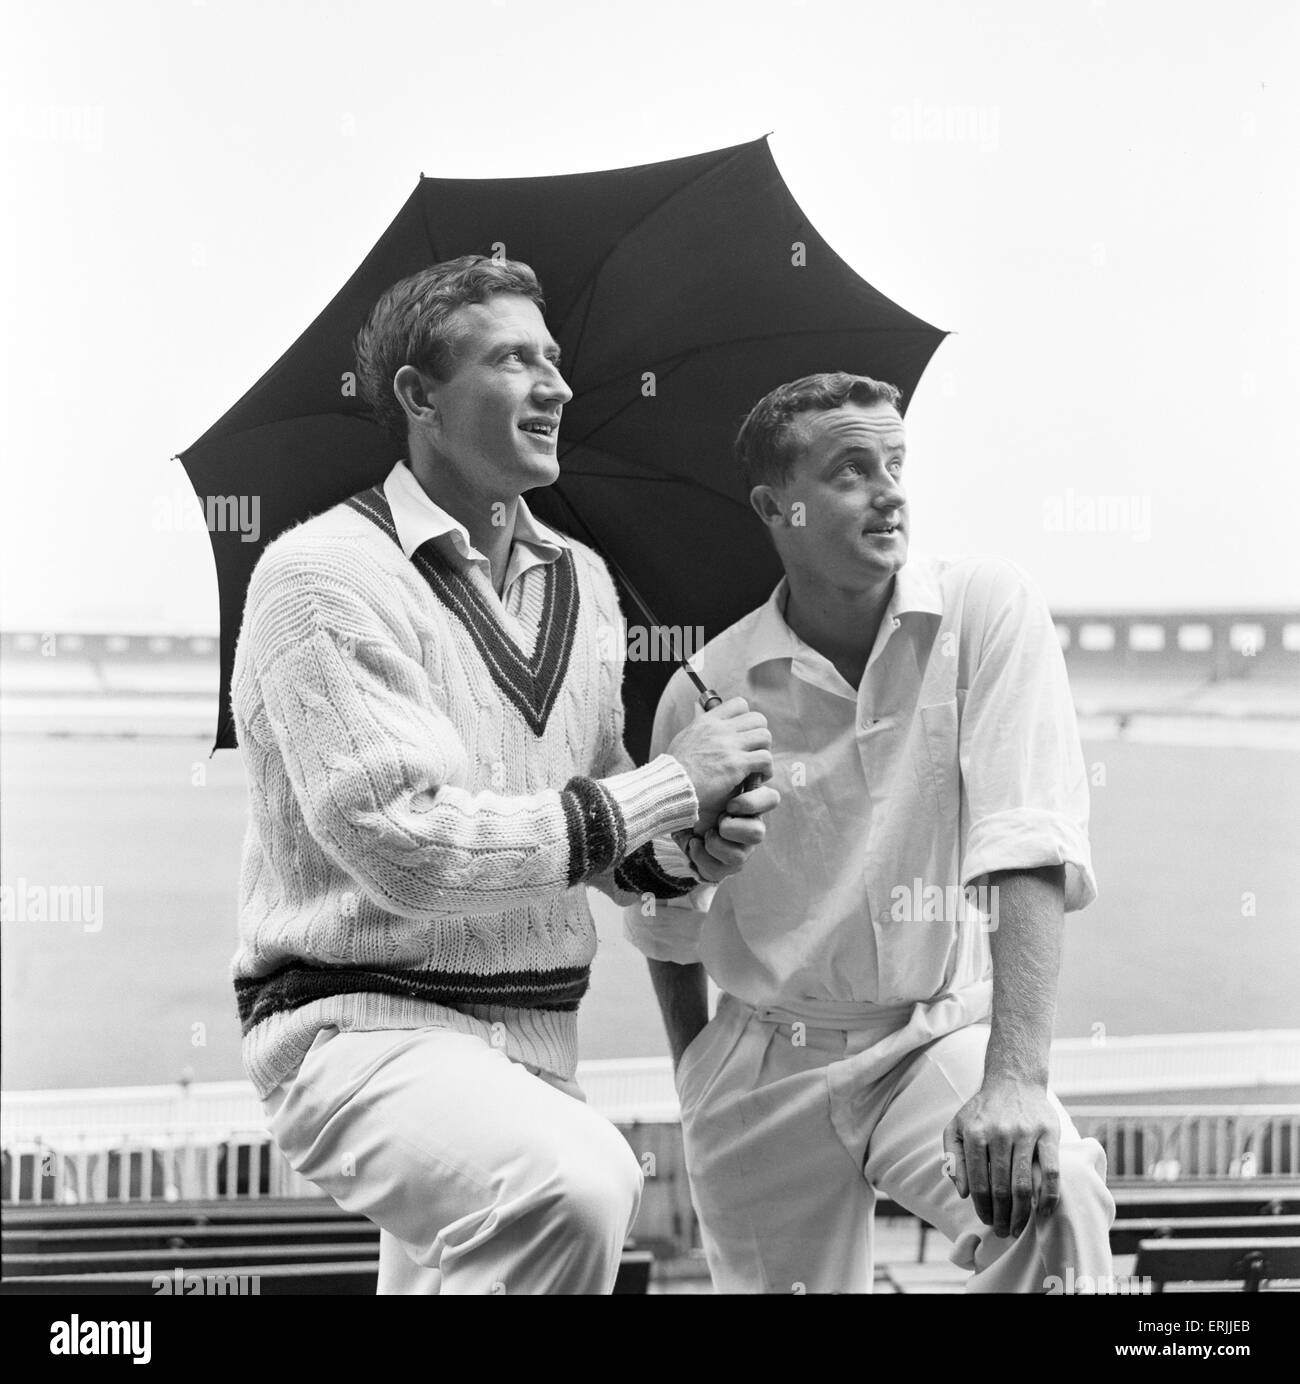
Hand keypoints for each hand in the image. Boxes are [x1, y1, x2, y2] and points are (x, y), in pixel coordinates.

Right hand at [666, 698, 772, 834]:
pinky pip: (765, 759)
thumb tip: (698, 705)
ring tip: (758, 766)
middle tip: (754, 752)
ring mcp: (729, 746)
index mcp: (708, 721)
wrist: (671, 787)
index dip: (747, 718)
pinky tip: (759, 777)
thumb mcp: (684, 736)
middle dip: (759, 736)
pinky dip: (766, 769)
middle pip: (758, 719)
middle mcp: (720, 729)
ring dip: (765, 752)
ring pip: (765, 737)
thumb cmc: (676, 768)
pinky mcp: (736, 764)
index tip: (744, 734)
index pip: (739, 704)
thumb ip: (697, 721)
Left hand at [672, 783, 779, 883]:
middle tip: (720, 820)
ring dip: (716, 843)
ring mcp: (740, 849)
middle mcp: (749, 828)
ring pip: (739, 856)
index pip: (771, 799)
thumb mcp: (712, 785)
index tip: (731, 804)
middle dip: (736, 828)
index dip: (754, 802)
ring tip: (704, 833)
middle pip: (759, 834)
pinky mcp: (726, 866)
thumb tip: (736, 754)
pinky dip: (701, 854)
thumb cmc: (700, 801)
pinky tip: (693, 843)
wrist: (681, 824)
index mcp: (750, 805)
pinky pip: (720, 867)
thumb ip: (726, 773)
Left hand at [942, 1078, 1059, 1238]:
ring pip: (1024, 1184)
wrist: (1013, 1080)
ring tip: (1018, 1228)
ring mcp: (1025, 1133)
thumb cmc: (983, 1110)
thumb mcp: (957, 1126)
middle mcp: (999, 1133)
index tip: (986, 1220)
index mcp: (974, 1133)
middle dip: (1001, 1216)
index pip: (978, 1182)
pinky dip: (1048, 1196)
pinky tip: (1044, 1212)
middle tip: (1002, 1232)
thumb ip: (954, 1157)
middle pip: (1001, 1188)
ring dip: (1022, 1213)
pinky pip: (1050, 1172)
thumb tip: (963, 1192)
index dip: (982, 1207)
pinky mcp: (1048, 1133)